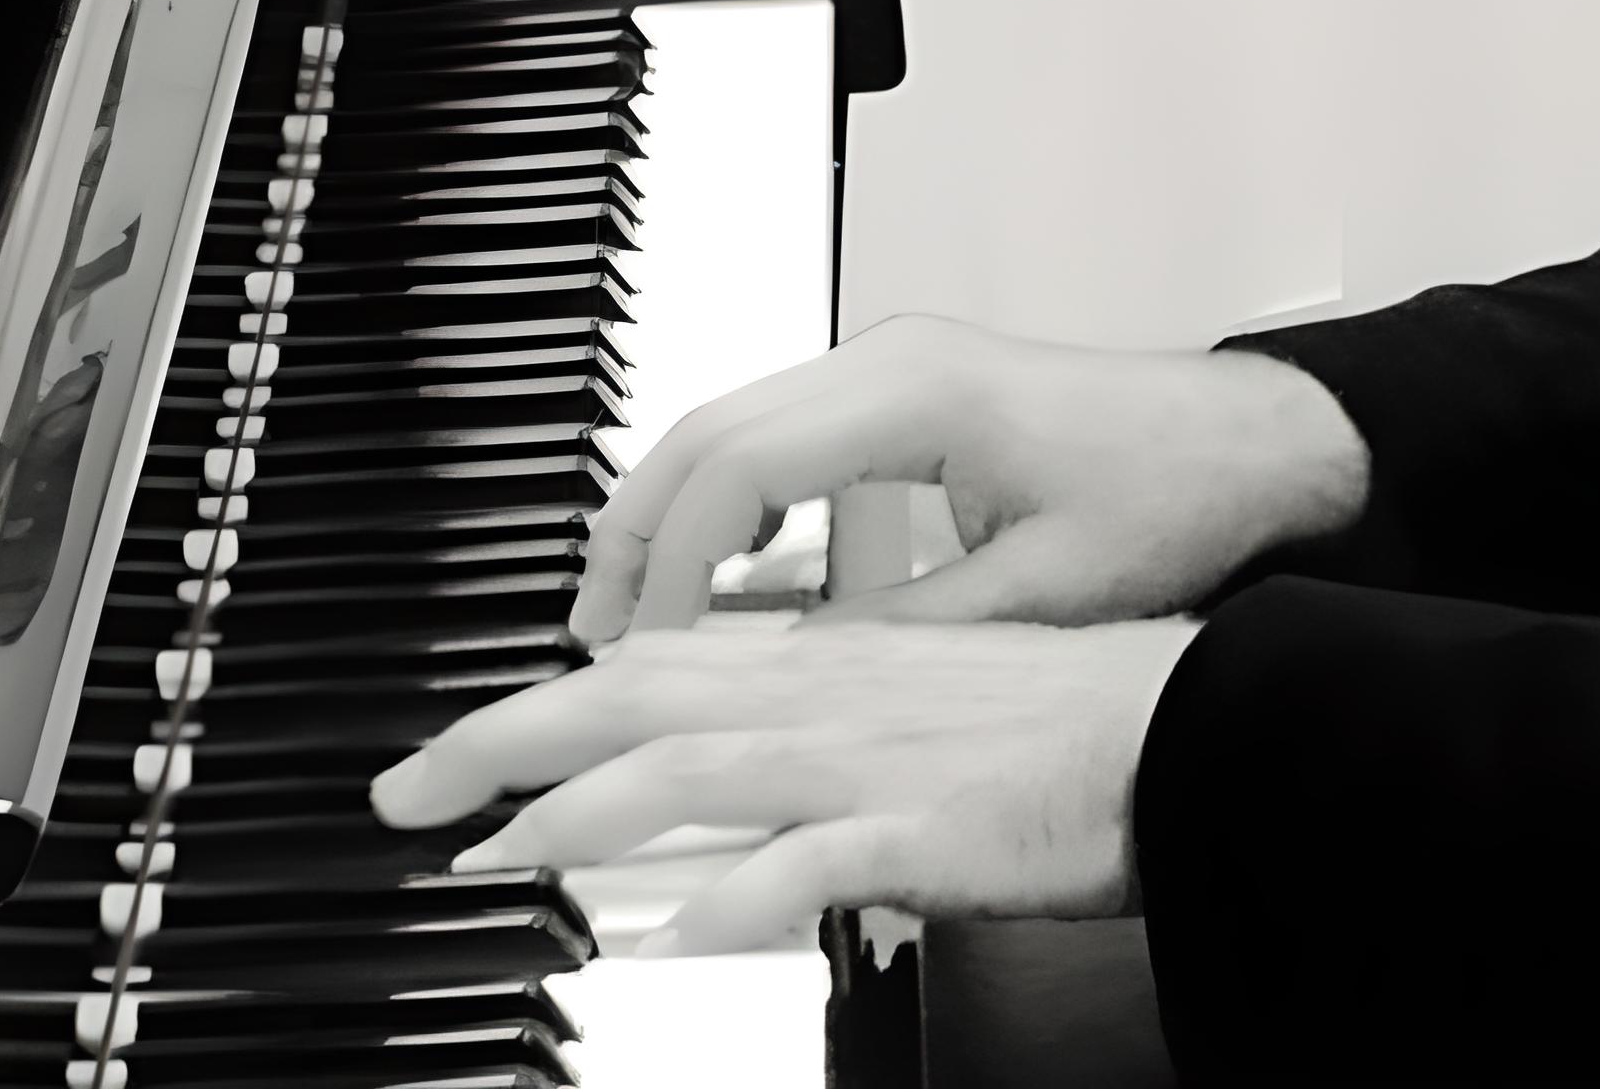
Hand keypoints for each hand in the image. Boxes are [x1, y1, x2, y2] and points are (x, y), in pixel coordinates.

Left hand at [370, 615, 1199, 953]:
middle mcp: (823, 698)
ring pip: (694, 770)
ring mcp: (869, 760)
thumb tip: (721, 809)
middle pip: (630, 704)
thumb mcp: (911, 718)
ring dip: (584, 815)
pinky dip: (743, 891)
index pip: (642, 675)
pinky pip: (817, 861)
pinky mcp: (928, 827)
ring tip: (502, 858)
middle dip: (502, 745)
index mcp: (816, 670)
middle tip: (407, 796)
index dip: (533, 713)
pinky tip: (682, 929)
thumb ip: (808, 759)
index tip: (455, 760)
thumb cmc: (1063, 728)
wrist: (1191, 727)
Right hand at [571, 314, 1367, 639]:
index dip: (674, 565)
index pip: (737, 465)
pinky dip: (736, 503)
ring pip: (734, 425)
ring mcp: (895, 365)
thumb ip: (903, 637)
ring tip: (636, 618)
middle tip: (593, 634)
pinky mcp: (909, 389)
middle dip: (639, 534)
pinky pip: (785, 435)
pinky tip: (725, 578)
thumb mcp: (1035, 599)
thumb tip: (792, 688)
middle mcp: (890, 359)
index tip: (637, 648)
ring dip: (679, 516)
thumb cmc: (1179, 498)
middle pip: (708, 428)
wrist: (1263, 442)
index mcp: (914, 394)